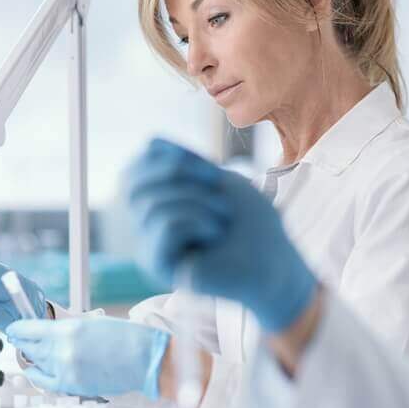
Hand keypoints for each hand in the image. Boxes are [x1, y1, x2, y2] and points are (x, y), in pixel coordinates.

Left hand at [4, 317, 169, 398]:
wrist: (144, 360)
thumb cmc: (124, 337)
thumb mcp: (89, 323)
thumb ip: (63, 328)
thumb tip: (43, 331)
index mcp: (67, 330)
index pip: (28, 329)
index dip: (18, 328)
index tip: (14, 328)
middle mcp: (62, 352)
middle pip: (29, 347)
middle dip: (22, 341)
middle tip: (18, 337)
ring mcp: (66, 371)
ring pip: (36, 363)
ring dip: (30, 355)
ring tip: (29, 350)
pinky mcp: (72, 386)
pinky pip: (44, 381)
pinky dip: (36, 374)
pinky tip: (34, 369)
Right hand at [126, 138, 316, 332]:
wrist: (275, 264)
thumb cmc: (253, 226)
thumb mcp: (221, 181)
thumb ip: (183, 162)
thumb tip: (151, 141)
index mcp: (160, 204)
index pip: (134, 170)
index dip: (165, 158)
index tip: (209, 168)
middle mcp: (147, 226)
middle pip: (133, 183)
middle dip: (179, 173)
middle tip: (217, 186)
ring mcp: (150, 246)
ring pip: (153, 204)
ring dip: (199, 202)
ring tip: (223, 219)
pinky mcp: (159, 266)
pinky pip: (166, 225)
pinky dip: (197, 221)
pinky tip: (215, 236)